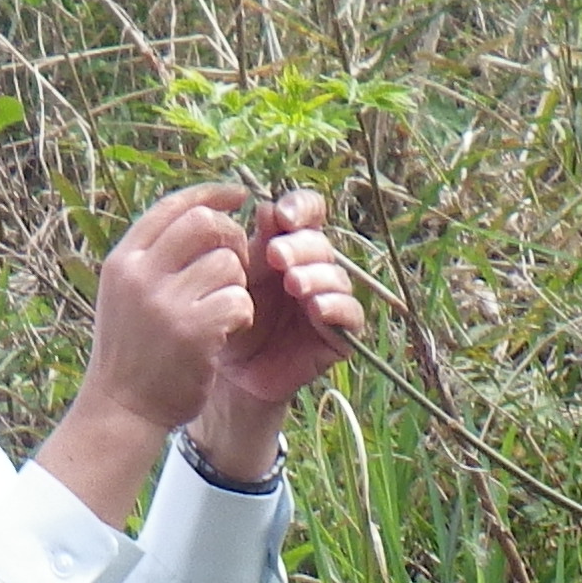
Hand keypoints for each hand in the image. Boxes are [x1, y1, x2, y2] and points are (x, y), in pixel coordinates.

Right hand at [82, 181, 260, 432]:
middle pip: (204, 223)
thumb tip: (203, 214)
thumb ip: (155, 257)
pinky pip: (238, 300)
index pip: (173, 206)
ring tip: (224, 310)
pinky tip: (228, 332)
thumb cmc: (133, 351)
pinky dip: (242, 314)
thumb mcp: (126, 294)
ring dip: (238, 285)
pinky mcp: (191, 332)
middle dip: (232, 237)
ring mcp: (163, 303)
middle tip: (237, 262)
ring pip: (228, 263)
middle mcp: (139, 275)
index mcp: (123, 260)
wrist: (122, 411)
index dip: (211, 194)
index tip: (238, 195)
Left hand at [214, 190, 361, 406]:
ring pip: (338, 276)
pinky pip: (351, 314)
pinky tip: (315, 307)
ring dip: (317, 275)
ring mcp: (329, 300)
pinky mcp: (339, 334)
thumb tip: (267, 208)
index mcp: (289, 246)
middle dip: (300, 247)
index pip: (310, 213)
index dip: (302, 208)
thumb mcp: (235, 279)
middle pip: (321, 244)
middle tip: (276, 257)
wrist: (230, 374)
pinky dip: (336, 306)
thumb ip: (251, 246)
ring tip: (293, 284)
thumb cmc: (230, 319)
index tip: (282, 217)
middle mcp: (314, 269)